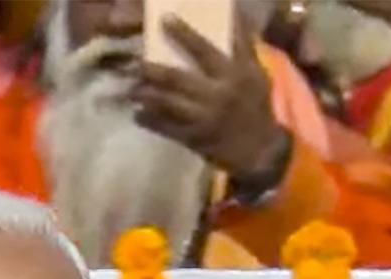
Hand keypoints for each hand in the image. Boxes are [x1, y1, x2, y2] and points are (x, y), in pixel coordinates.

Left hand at [133, 13, 292, 193]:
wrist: (260, 152)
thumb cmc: (257, 107)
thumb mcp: (257, 73)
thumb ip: (243, 45)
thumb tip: (233, 14)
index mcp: (232, 75)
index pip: (204, 50)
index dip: (184, 35)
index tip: (164, 20)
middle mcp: (215, 96)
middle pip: (178, 79)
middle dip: (153, 70)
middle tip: (134, 62)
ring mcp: (202, 119)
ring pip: (168, 105)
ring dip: (146, 96)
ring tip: (130, 89)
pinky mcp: (194, 139)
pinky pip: (167, 129)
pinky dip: (151, 122)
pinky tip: (137, 115)